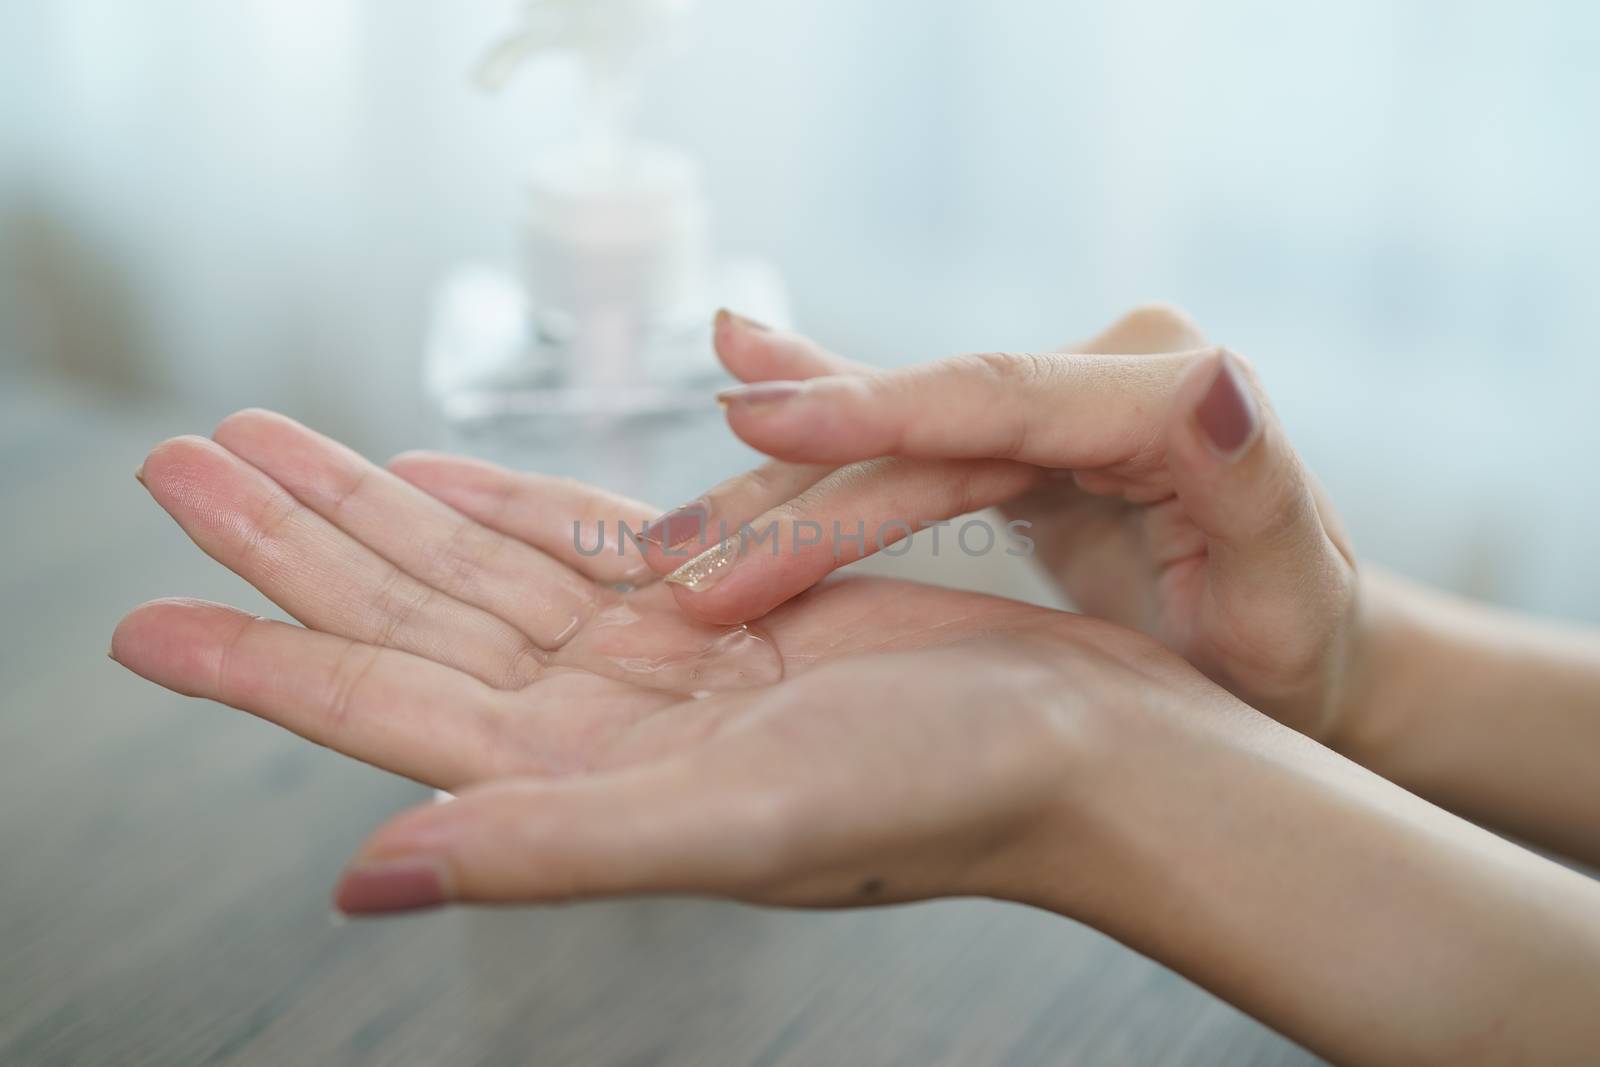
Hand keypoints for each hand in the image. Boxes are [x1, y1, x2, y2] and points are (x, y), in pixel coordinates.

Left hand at [111, 409, 1077, 787]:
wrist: (1078, 748)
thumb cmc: (940, 797)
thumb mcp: (736, 825)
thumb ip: (544, 848)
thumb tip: (366, 879)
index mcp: (584, 785)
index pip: (382, 715)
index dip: (260, 663)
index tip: (146, 620)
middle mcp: (599, 724)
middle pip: (405, 620)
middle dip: (291, 543)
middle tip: (181, 466)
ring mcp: (651, 660)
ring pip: (476, 569)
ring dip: (374, 508)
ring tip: (271, 446)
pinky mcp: (715, 602)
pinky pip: (575, 544)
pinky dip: (498, 506)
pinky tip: (432, 475)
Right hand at [640, 306, 1360, 740]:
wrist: (1286, 658)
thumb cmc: (1286, 651)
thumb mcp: (1284, 594)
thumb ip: (1249, 479)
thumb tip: (1213, 377)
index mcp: (1170, 396)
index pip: (1001, 397)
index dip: (875, 407)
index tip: (759, 420)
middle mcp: (1104, 373)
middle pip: (925, 423)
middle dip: (799, 489)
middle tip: (678, 551)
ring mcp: (1057, 398)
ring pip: (895, 436)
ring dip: (782, 487)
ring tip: (668, 528)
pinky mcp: (1019, 435)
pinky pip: (906, 433)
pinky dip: (824, 420)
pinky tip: (745, 372)